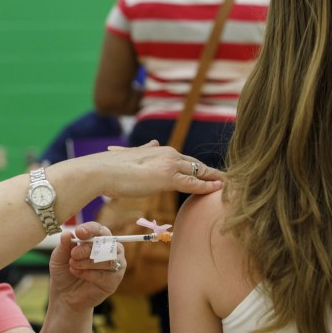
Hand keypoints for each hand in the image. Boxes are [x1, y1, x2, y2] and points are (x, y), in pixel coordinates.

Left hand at [47, 221, 123, 313]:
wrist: (64, 295)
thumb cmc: (64, 273)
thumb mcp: (59, 257)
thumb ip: (64, 246)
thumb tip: (67, 234)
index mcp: (98, 240)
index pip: (100, 230)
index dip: (91, 229)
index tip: (79, 233)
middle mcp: (111, 251)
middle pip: (106, 243)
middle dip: (87, 248)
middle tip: (73, 255)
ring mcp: (115, 265)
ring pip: (108, 259)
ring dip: (88, 262)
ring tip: (73, 266)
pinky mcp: (114, 281)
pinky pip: (106, 274)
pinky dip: (90, 274)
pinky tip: (78, 274)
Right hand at [72, 141, 225, 199]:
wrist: (101, 171)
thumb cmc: (112, 168)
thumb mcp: (133, 156)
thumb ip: (147, 150)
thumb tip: (155, 142)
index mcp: (160, 150)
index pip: (185, 160)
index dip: (199, 168)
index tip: (211, 173)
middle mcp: (168, 154)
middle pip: (196, 165)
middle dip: (211, 172)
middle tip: (227, 179)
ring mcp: (169, 165)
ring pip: (198, 172)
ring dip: (214, 179)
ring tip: (229, 185)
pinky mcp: (167, 177)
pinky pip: (193, 184)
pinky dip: (207, 187)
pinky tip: (217, 190)